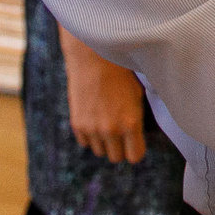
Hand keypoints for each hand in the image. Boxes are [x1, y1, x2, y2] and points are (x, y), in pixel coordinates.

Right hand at [61, 27, 149, 164]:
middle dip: (120, 147)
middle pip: (116, 157)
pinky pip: (85, 142)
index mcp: (131, 122)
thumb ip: (137, 118)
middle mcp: (111, 130)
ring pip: (100, 151)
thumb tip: (136, 135)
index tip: (135, 142)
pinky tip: (94, 117)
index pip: (135, 156)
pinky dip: (89, 135)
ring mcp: (92, 128)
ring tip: (106, 121)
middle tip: (121, 132)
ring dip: (104, 142)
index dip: (136, 150)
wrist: (93, 57)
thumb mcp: (137, 94)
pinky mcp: (77, 124)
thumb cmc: (120, 72)